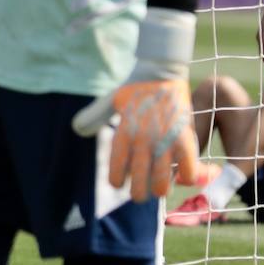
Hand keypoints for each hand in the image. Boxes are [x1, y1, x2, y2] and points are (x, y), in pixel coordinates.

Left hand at [73, 78, 205, 202]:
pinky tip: (181, 175)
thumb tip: (76, 128)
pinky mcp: (184, 138)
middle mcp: (142, 141)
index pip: (116, 171)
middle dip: (138, 194)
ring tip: (159, 189)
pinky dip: (185, 177)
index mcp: (124, 134)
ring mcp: (164, 141)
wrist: (161, 71)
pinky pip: (187, 169)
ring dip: (160, 189)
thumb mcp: (111, 101)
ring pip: (162, 183)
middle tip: (140, 193)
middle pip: (139, 184)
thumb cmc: (135, 87)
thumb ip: (94, 116)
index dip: (117, 180)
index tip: (118, 183)